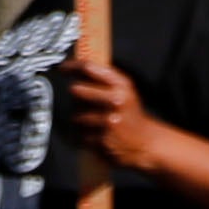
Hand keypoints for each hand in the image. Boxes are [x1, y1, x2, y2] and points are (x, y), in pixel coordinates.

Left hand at [56, 56, 172, 175]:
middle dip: (76, 94)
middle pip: (77, 89)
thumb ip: (105, 77)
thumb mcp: (125, 90)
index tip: (63, 68)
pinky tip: (97, 134)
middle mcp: (115, 101)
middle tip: (82, 98)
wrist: (145, 142)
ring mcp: (108, 121)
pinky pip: (80, 134)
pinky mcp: (102, 140)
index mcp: (121, 85)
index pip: (89, 67)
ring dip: (81, 119)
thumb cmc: (131, 114)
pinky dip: (85, 135)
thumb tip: (78, 66)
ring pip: (76, 115)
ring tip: (95, 121)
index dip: (72, 66)